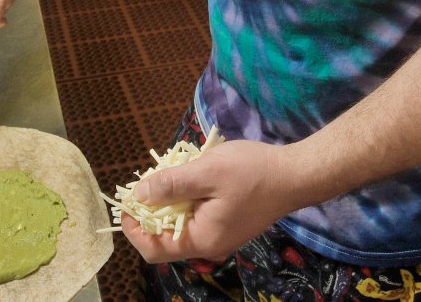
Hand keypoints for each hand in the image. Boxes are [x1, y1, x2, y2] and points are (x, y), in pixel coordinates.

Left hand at [121, 138, 294, 262]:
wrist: (295, 175)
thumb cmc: (252, 172)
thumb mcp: (207, 171)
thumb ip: (172, 185)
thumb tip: (139, 195)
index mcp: (202, 239)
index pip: (154, 249)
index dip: (134, 228)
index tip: (126, 202)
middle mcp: (209, 244)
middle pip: (166, 237)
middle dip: (150, 211)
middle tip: (146, 180)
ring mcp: (220, 234)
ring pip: (181, 224)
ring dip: (169, 201)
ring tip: (166, 174)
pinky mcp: (228, 222)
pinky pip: (197, 216)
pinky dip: (186, 199)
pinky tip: (189, 175)